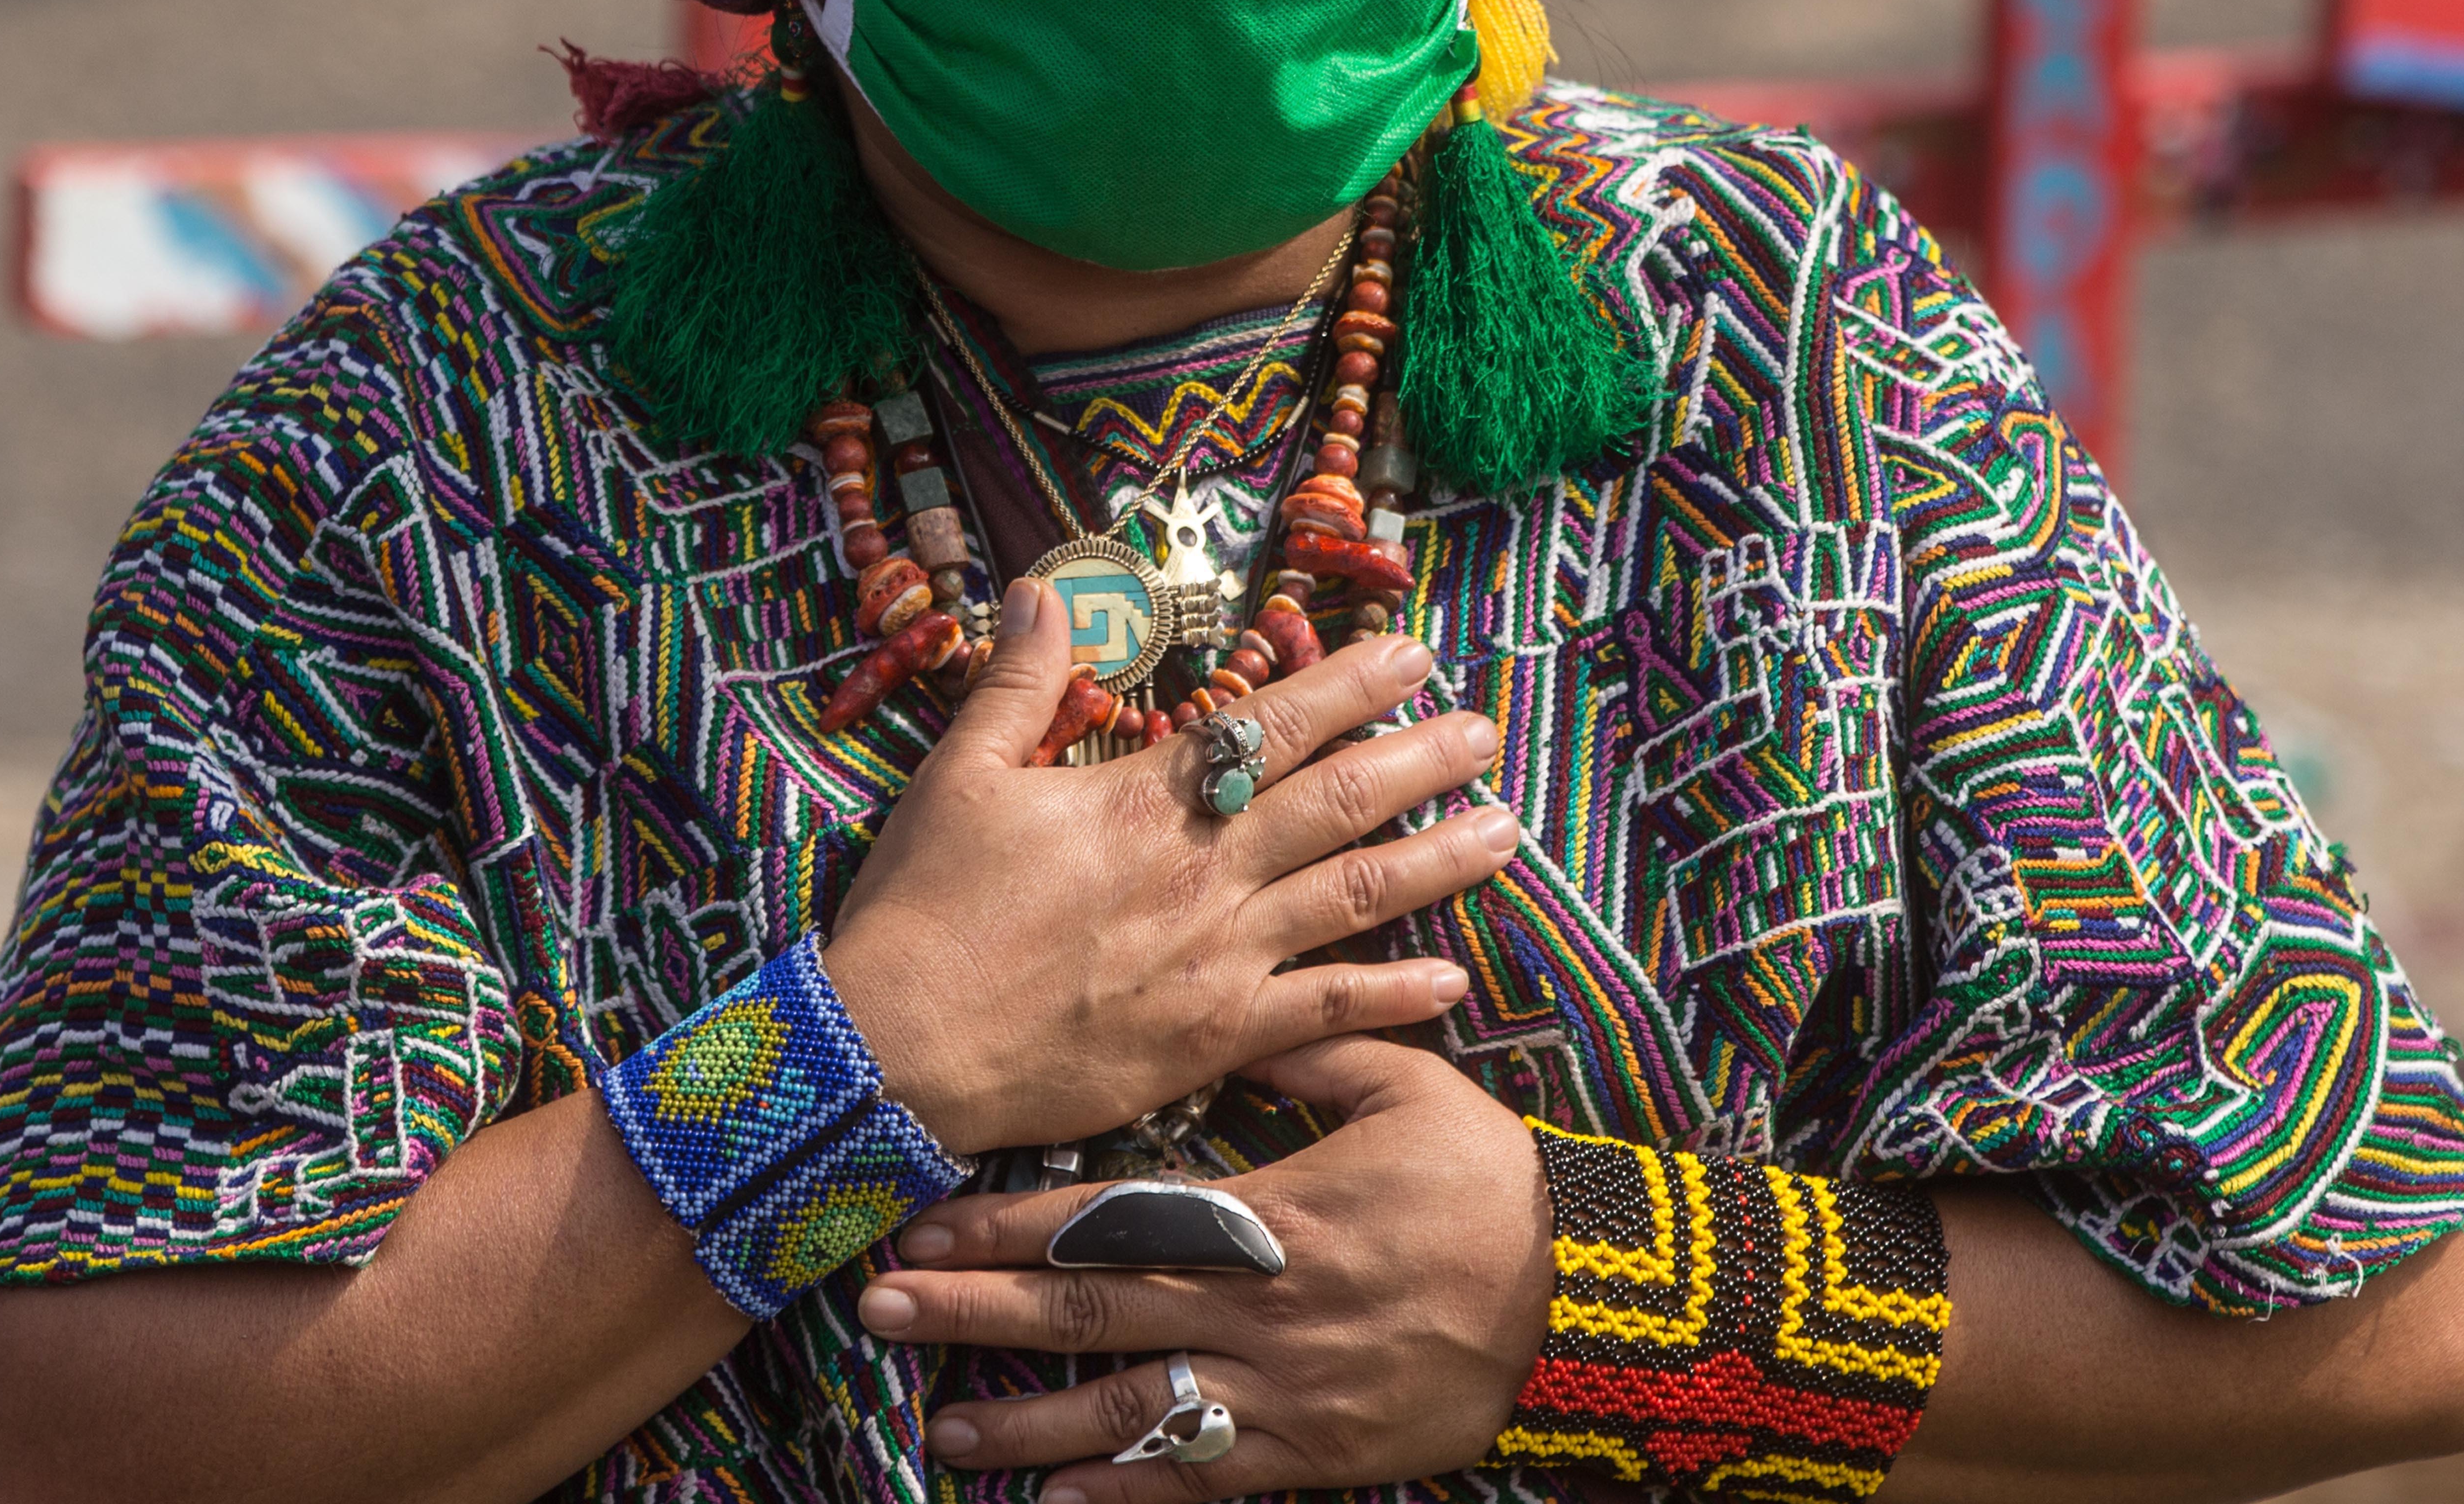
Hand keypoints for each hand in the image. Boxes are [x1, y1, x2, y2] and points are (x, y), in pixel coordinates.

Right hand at [825, 579, 1516, 1155]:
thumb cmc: (922, 912)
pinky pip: (1327, 1011)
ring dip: (1440, 861)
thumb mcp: (959, 775)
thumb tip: (1042, 588)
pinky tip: (1453, 979)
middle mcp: (1203, 873)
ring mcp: (1219, 960)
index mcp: (1147, 801)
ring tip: (1507, 830)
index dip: (1352, 685)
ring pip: (1356, 896)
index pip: (1273, 724)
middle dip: (1423, 759)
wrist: (897, 1051)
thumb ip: (1017, 680)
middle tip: (1489, 732)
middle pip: (1339, 801)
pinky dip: (1395, 994)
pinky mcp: (1214, 1040)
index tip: (1414, 653)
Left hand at [856, 1037, 1552, 1501]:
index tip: (926, 1218)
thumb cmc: (1492, 1186)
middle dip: (977, 1309)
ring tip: (941, 1429)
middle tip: (879, 1308)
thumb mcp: (1411, 1089)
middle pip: (1092, 1308)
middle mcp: (1261, 1305)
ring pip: (1132, 1409)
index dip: (1009, 1220)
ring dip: (1029, 1422)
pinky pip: (1204, 1479)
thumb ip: (1314, 1049)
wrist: (1584, 1303)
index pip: (1110, 1214)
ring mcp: (1284, 1389)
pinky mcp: (1313, 1452)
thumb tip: (1233, 1008)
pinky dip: (1127, 1497)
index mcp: (1274, 1212)